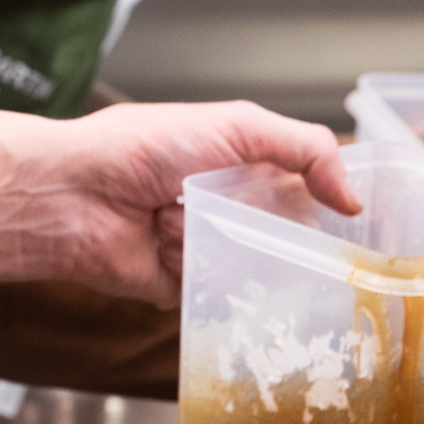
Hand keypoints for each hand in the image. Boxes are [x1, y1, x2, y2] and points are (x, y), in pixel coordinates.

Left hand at [0, 99, 355, 305]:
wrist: (71, 194)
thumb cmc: (140, 147)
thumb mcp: (237, 126)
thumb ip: (305, 150)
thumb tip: (352, 196)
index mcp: (235, 161)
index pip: (300, 185)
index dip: (325, 200)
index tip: (351, 215)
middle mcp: (220, 204)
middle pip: (282, 233)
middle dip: (278, 231)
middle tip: (268, 225)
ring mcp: (200, 246)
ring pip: (251, 267)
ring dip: (227, 248)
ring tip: (185, 222)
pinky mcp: (178, 286)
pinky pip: (214, 296)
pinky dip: (200, 278)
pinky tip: (174, 253)